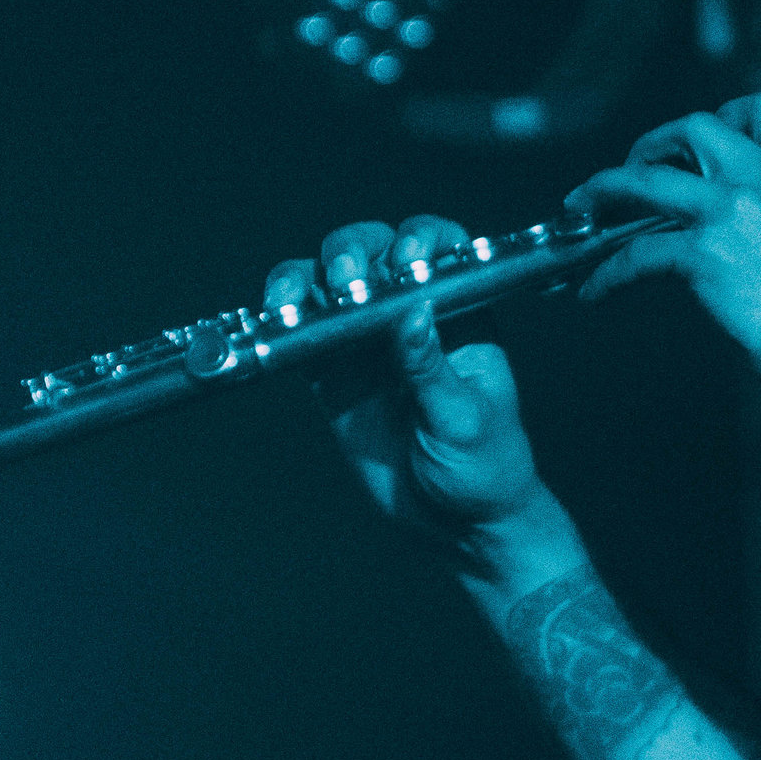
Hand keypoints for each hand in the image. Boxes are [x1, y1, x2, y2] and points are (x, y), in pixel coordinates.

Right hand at [264, 216, 559, 557]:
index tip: (407, 257)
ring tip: (295, 298)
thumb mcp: (463, 419)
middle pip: (376, 253)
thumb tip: (413, 312)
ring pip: (330, 283)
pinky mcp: (334, 375)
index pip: (441, 251)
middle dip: (355, 250)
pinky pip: (302, 332)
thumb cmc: (483, 466)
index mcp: (460, 315)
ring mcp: (369, 342)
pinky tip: (277, 318)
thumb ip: (432, 369)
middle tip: (348, 278)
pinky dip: (284, 317)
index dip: (422, 238)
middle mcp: (412, 317)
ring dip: (308, 277)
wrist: (457, 521)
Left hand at [566, 91, 760, 402]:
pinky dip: (607, 274)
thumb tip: (736, 226)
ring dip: (602, 191)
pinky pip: (636, 253)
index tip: (703, 144)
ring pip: (644, 180)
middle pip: (692, 127)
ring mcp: (731, 212)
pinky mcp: (706, 256)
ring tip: (581, 209)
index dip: (726, 117)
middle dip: (652, 145)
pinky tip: (597, 291)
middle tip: (634, 171)